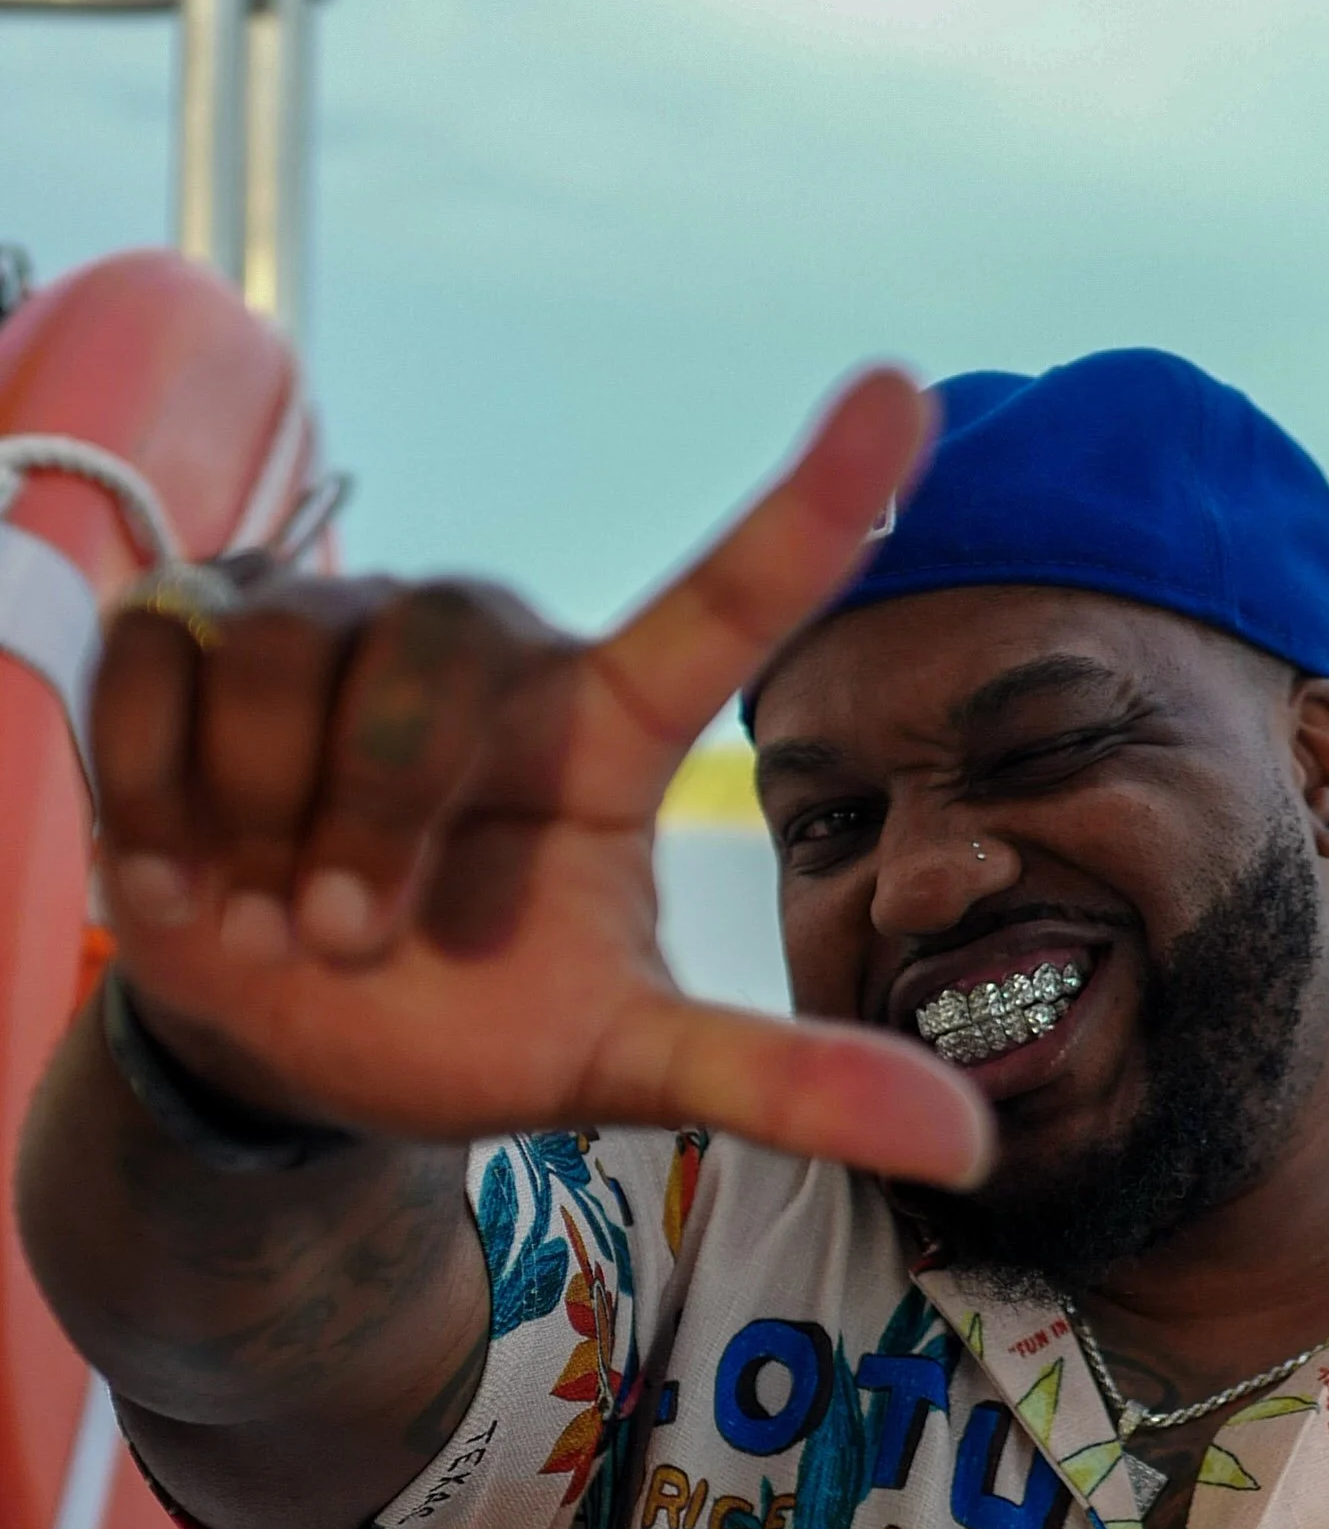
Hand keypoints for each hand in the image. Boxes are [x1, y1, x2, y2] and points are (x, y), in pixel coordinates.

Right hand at [88, 368, 988, 1182]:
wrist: (280, 1036)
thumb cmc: (468, 1016)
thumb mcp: (623, 1061)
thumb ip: (779, 1082)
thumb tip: (969, 1137)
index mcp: (605, 724)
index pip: (728, 599)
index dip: (817, 502)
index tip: (907, 392)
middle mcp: (482, 646)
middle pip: (436, 665)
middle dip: (379, 823)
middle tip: (354, 937)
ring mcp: (333, 619)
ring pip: (287, 664)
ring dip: (264, 826)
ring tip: (277, 908)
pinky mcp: (193, 622)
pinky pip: (163, 673)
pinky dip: (158, 801)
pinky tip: (180, 878)